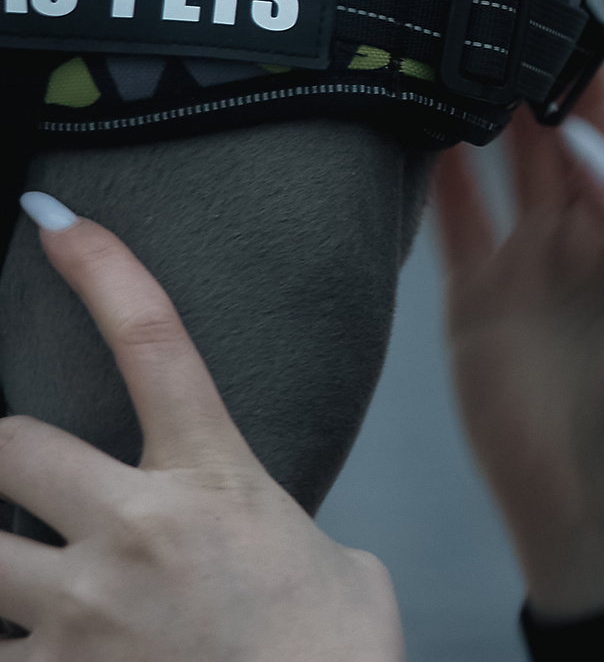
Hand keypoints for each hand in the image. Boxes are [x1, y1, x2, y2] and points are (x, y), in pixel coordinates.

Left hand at [0, 193, 401, 658]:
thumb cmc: (336, 653)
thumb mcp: (323, 556)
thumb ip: (256, 523)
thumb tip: (237, 534)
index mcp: (215, 478)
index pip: (153, 340)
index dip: (101, 267)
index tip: (56, 220)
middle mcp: (135, 531)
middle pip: (5, 446)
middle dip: (3, 459)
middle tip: (20, 480)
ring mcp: (82, 612)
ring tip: (21, 564)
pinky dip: (11, 641)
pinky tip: (36, 639)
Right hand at [435, 0, 603, 620]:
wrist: (603, 516)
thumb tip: (599, 162)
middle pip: (587, 96)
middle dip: (565, 26)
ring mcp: (542, 245)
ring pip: (513, 133)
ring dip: (492, 73)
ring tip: (459, 0)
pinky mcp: (479, 287)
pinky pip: (449, 203)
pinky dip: (429, 153)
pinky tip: (401, 93)